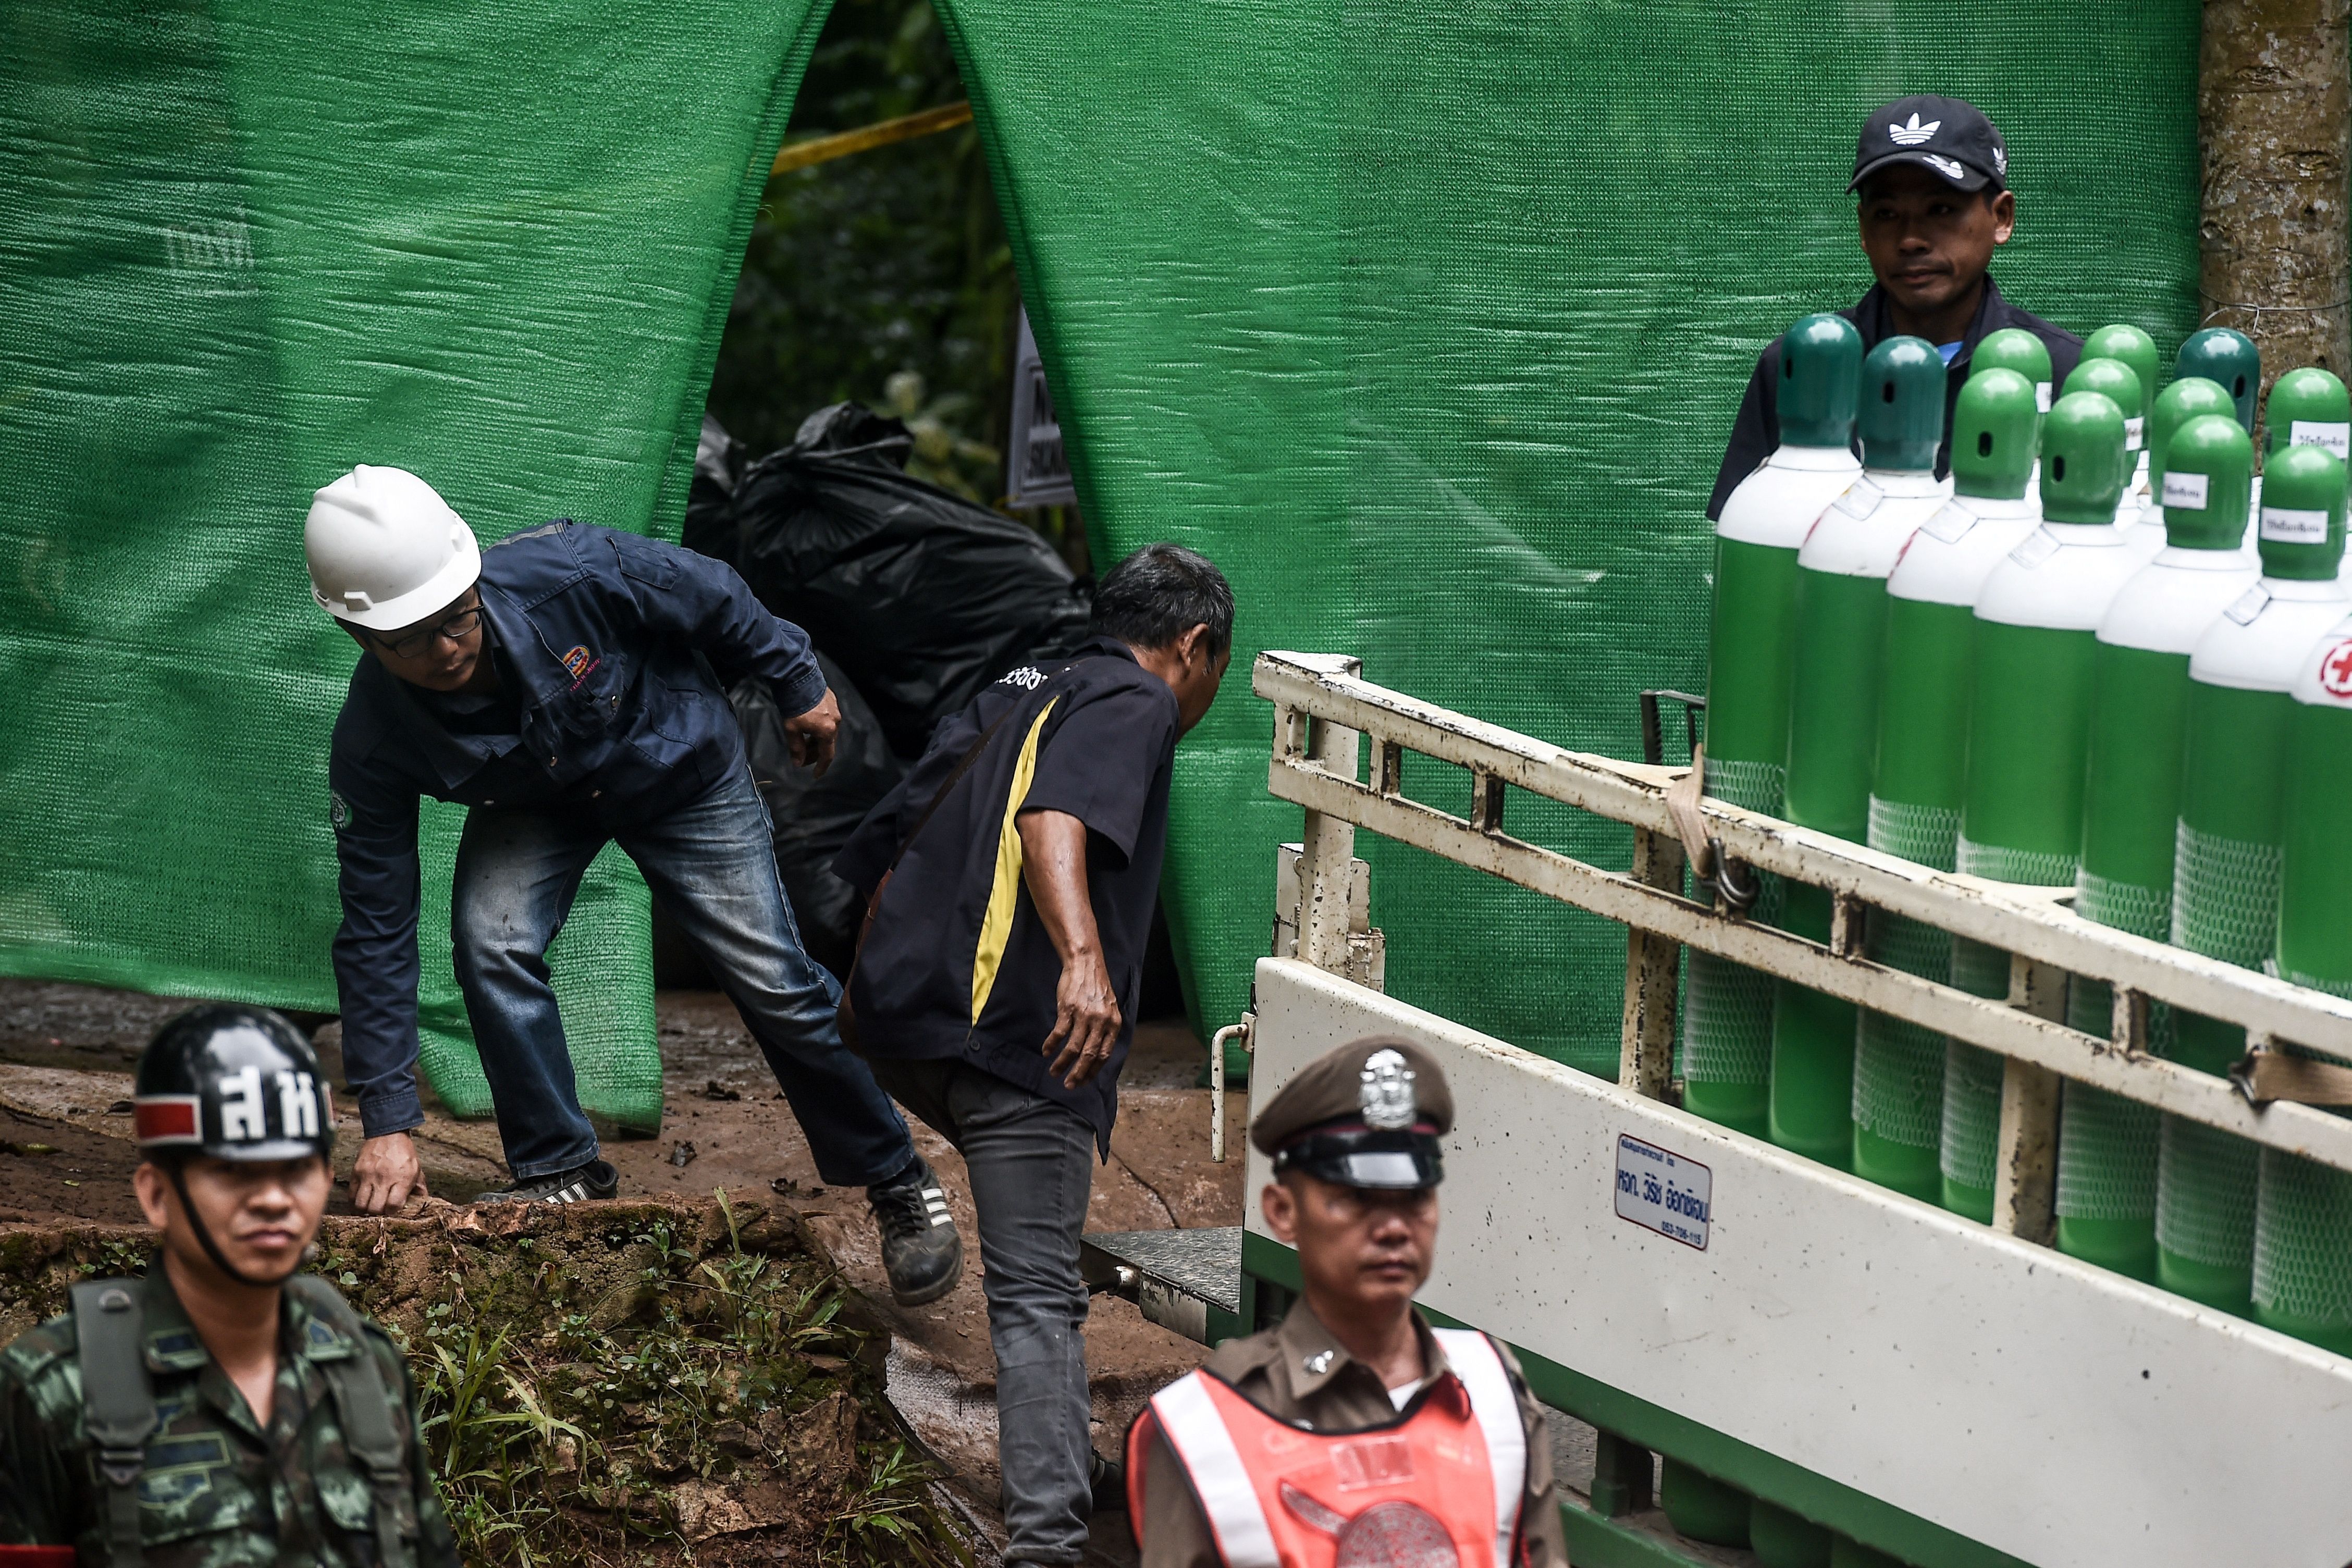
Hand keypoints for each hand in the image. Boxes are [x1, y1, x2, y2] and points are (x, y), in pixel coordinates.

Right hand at [351, 1133, 427, 1214]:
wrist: (388, 1133)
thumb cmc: (403, 1153)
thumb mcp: (417, 1169)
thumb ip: (419, 1188)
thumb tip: (421, 1203)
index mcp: (402, 1178)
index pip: (392, 1205)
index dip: (392, 1213)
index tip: (392, 1211)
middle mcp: (384, 1178)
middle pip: (374, 1208)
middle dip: (378, 1215)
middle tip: (380, 1211)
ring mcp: (368, 1176)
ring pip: (360, 1205)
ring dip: (364, 1210)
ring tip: (370, 1208)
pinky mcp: (356, 1173)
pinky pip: (350, 1195)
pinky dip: (355, 1202)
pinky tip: (362, 1200)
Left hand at [784, 689, 840, 777]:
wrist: (798, 678)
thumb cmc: (794, 705)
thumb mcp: (792, 729)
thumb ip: (796, 748)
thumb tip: (797, 763)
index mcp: (827, 731)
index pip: (827, 755)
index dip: (821, 767)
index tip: (815, 775)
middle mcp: (835, 722)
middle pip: (826, 744)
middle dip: (814, 753)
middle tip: (801, 757)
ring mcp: (834, 710)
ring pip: (826, 731)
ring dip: (815, 740)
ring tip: (802, 741)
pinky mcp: (831, 701)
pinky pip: (827, 720)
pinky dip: (818, 727)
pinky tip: (807, 725)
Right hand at [1042, 947, 1121, 1087]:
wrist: (1086, 964)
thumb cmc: (1096, 988)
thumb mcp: (1109, 1010)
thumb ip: (1104, 1030)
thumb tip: (1095, 1054)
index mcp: (1113, 1024)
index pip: (1104, 1055)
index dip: (1093, 1071)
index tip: (1083, 1082)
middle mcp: (1101, 1022)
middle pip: (1089, 1055)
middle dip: (1078, 1074)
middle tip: (1069, 1086)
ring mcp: (1084, 1015)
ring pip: (1073, 1048)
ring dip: (1062, 1063)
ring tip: (1054, 1073)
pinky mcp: (1069, 1009)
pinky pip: (1059, 1033)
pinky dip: (1052, 1045)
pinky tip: (1047, 1052)